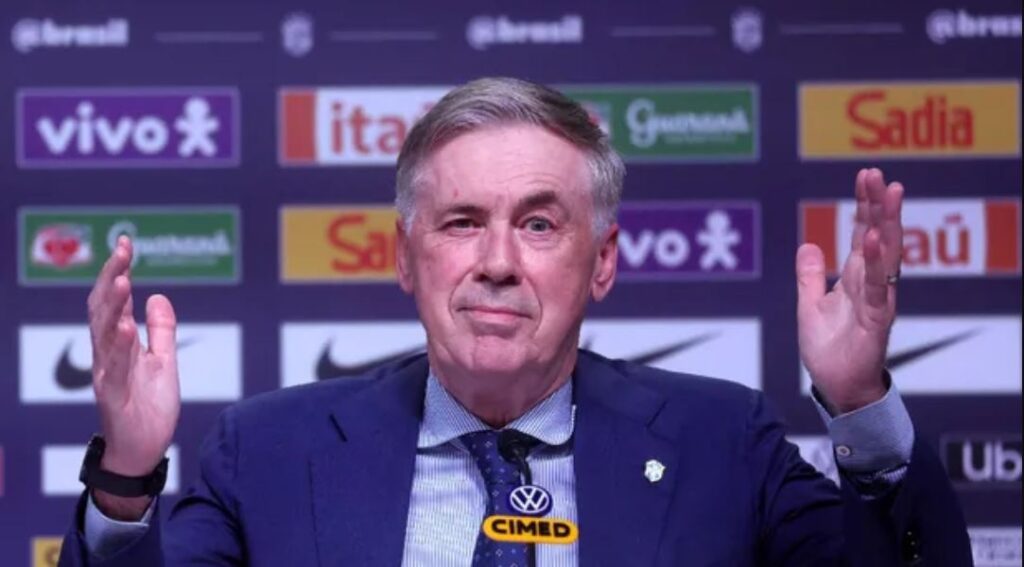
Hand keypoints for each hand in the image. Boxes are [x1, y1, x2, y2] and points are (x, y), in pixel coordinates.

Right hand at [87, 236, 180, 518]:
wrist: (142, 452)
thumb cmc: (148, 407)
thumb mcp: (163, 362)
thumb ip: (161, 331)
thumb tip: (159, 296)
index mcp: (119, 345)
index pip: (113, 300)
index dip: (117, 271)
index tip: (126, 243)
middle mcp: (108, 355)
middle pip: (103, 310)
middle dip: (112, 278)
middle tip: (122, 251)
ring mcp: (109, 375)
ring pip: (105, 335)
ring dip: (113, 306)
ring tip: (123, 279)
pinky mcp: (115, 396)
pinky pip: (116, 369)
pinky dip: (119, 348)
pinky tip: (125, 327)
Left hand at [796, 168, 903, 413]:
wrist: (836, 387)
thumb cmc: (829, 349)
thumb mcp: (809, 305)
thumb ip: (810, 276)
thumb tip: (808, 245)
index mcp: (856, 277)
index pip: (863, 233)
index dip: (864, 206)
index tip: (866, 177)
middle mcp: (871, 283)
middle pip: (879, 235)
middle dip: (878, 204)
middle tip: (877, 174)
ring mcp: (877, 299)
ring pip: (886, 255)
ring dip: (886, 222)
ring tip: (887, 193)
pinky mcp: (877, 319)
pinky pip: (878, 286)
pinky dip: (877, 263)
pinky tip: (876, 239)